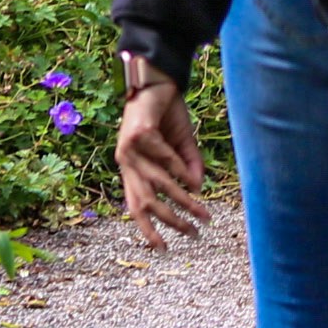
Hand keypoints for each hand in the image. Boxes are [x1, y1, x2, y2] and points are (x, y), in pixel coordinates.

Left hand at [116, 66, 210, 249]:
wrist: (158, 78)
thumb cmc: (166, 112)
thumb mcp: (181, 144)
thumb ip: (188, 166)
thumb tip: (198, 189)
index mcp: (131, 167)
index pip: (134, 205)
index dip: (147, 228)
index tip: (164, 248)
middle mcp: (125, 162)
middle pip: (144, 202)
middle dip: (170, 221)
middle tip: (194, 233)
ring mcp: (128, 148)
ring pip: (156, 184)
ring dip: (182, 200)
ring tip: (202, 211)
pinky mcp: (138, 133)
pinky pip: (163, 159)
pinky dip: (179, 170)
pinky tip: (193, 179)